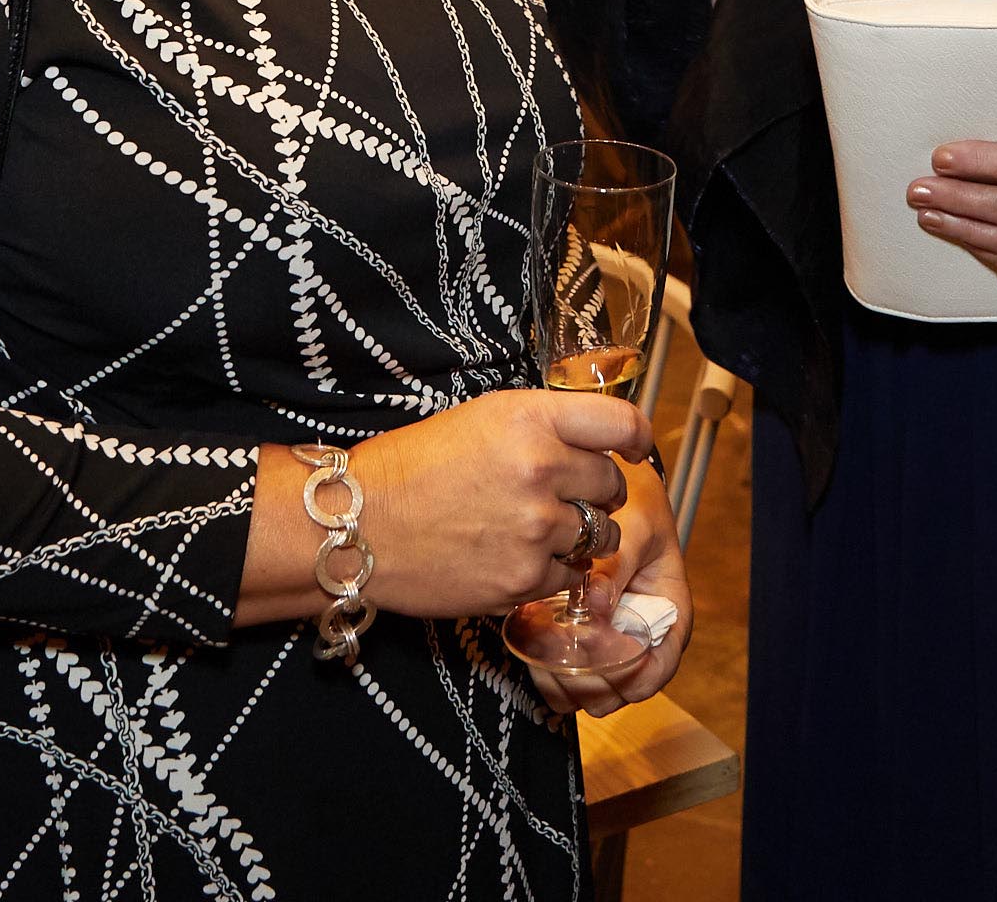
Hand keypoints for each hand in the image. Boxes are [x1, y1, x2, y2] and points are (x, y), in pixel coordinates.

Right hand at [238, 389, 650, 628]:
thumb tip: (596, 440)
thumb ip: (542, 426)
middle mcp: (541, 469)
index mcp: (530, 419)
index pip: (620, 424)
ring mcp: (536, 528)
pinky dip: (553, 571)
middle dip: (598, 492)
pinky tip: (517, 557)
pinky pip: (570, 574)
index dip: (637, 438)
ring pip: (600, 534)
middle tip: (568, 497)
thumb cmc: (412, 468)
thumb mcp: (481, 420)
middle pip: (613, 484)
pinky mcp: (525, 577)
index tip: (637, 449)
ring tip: (537, 531)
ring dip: (582, 535)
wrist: (359, 525)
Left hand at [516, 456, 694, 715]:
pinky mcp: (588, 639)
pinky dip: (553, 676)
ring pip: (595, 689)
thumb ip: (617, 564)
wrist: (617, 494)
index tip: (599, 669)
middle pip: (623, 688)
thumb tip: (596, 603)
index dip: (631, 678)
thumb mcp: (634, 527)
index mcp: (669, 614)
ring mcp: (615, 641)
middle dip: (591, 687)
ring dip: (568, 687)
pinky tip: (534, 657)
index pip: (659, 666)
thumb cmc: (636, 507)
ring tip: (541, 664)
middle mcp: (645, 635)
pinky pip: (572, 674)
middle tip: (557, 669)